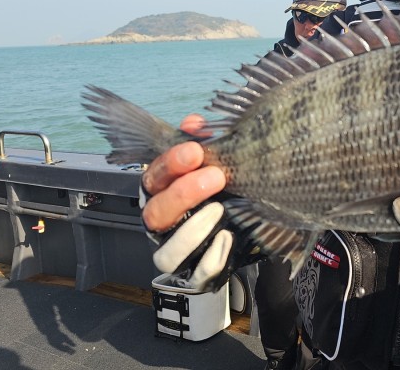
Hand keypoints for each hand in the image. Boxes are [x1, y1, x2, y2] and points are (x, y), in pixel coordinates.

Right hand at [140, 115, 233, 289]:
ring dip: (193, 227)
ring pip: (168, 250)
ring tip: (220, 208)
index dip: (170, 163)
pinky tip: (227, 238)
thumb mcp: (216, 166)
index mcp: (163, 194)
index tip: (195, 150)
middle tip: (216, 175)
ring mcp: (177, 255)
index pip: (154, 178)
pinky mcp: (196, 277)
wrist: (246, 240)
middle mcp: (164, 226)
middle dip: (182, 193)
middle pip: (156, 213)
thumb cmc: (225, 193)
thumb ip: (204, 144)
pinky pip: (197, 274)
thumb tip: (194, 123)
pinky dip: (210, 258)